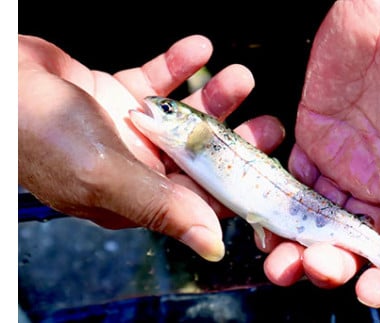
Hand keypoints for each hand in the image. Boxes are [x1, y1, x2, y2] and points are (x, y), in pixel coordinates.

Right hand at [18, 34, 284, 261]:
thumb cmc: (39, 132)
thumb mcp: (105, 174)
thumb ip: (161, 207)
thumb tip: (211, 247)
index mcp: (136, 197)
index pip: (199, 199)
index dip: (238, 187)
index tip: (271, 171)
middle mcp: (136, 166)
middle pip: (200, 157)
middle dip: (236, 140)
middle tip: (270, 124)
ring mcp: (129, 130)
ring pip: (184, 117)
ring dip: (214, 96)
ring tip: (239, 75)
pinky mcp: (119, 94)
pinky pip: (158, 80)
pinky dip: (178, 65)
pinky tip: (198, 48)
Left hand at [260, 0, 379, 306]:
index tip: (371, 291)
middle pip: (352, 242)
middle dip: (333, 263)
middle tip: (316, 269)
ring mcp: (345, 165)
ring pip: (317, 219)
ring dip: (298, 245)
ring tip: (280, 263)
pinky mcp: (312, 140)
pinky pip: (291, 182)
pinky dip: (277, 204)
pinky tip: (266, 222)